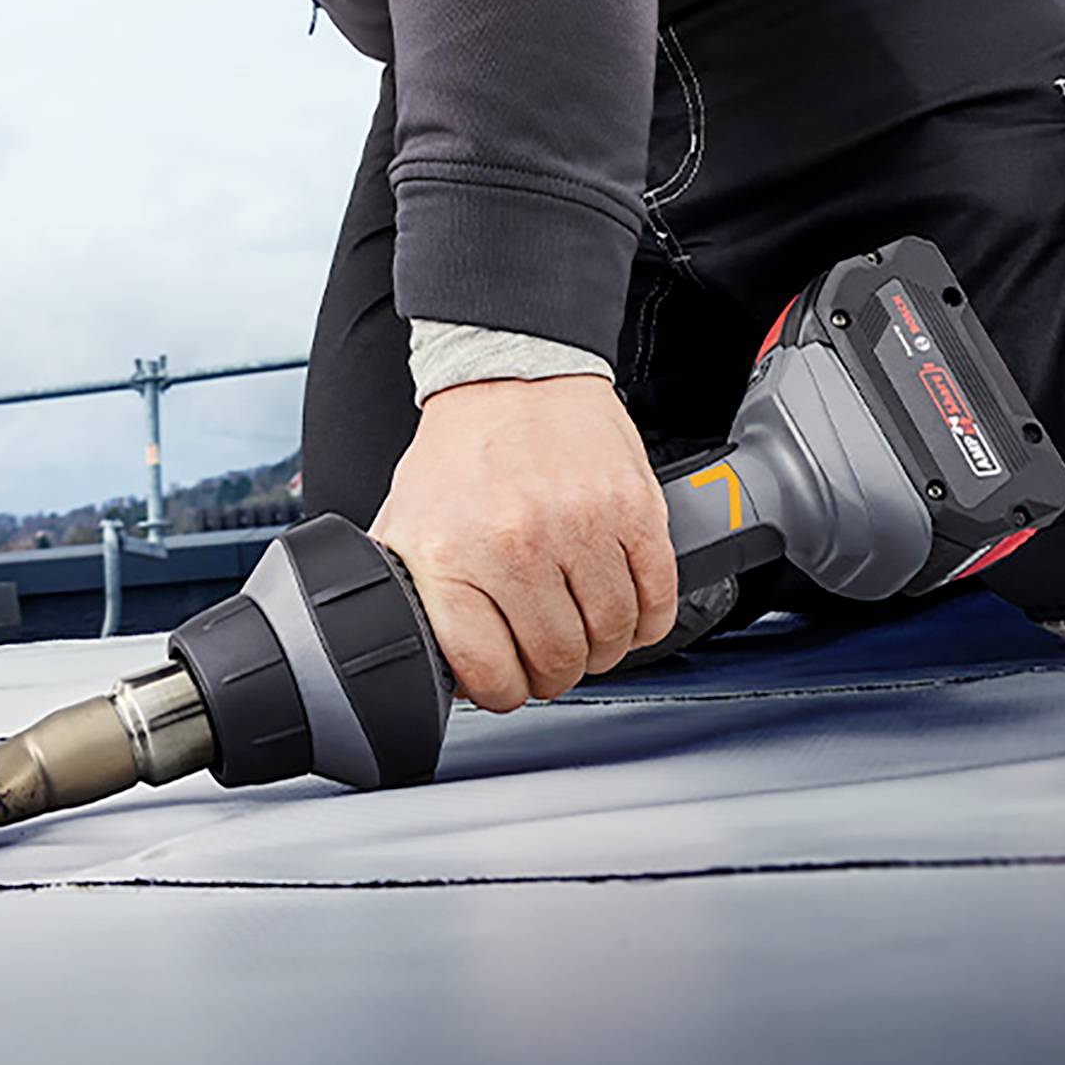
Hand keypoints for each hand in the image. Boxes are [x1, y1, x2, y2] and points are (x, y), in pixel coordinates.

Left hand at [367, 375, 678, 711]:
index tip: (510, 682)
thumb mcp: (409, 524)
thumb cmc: (464, 451)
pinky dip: (647, 620)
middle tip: (552, 657)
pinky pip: (656, 599)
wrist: (514, 372)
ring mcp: (578, 527)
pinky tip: (628, 610)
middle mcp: (514, 545)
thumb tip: (439, 667)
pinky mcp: (631, 509)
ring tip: (588, 631)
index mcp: (450, 557)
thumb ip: (417, 597)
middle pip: (557, 661)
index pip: (489, 674)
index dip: (503, 692)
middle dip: (556, 672)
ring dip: (603, 649)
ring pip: (611, 638)